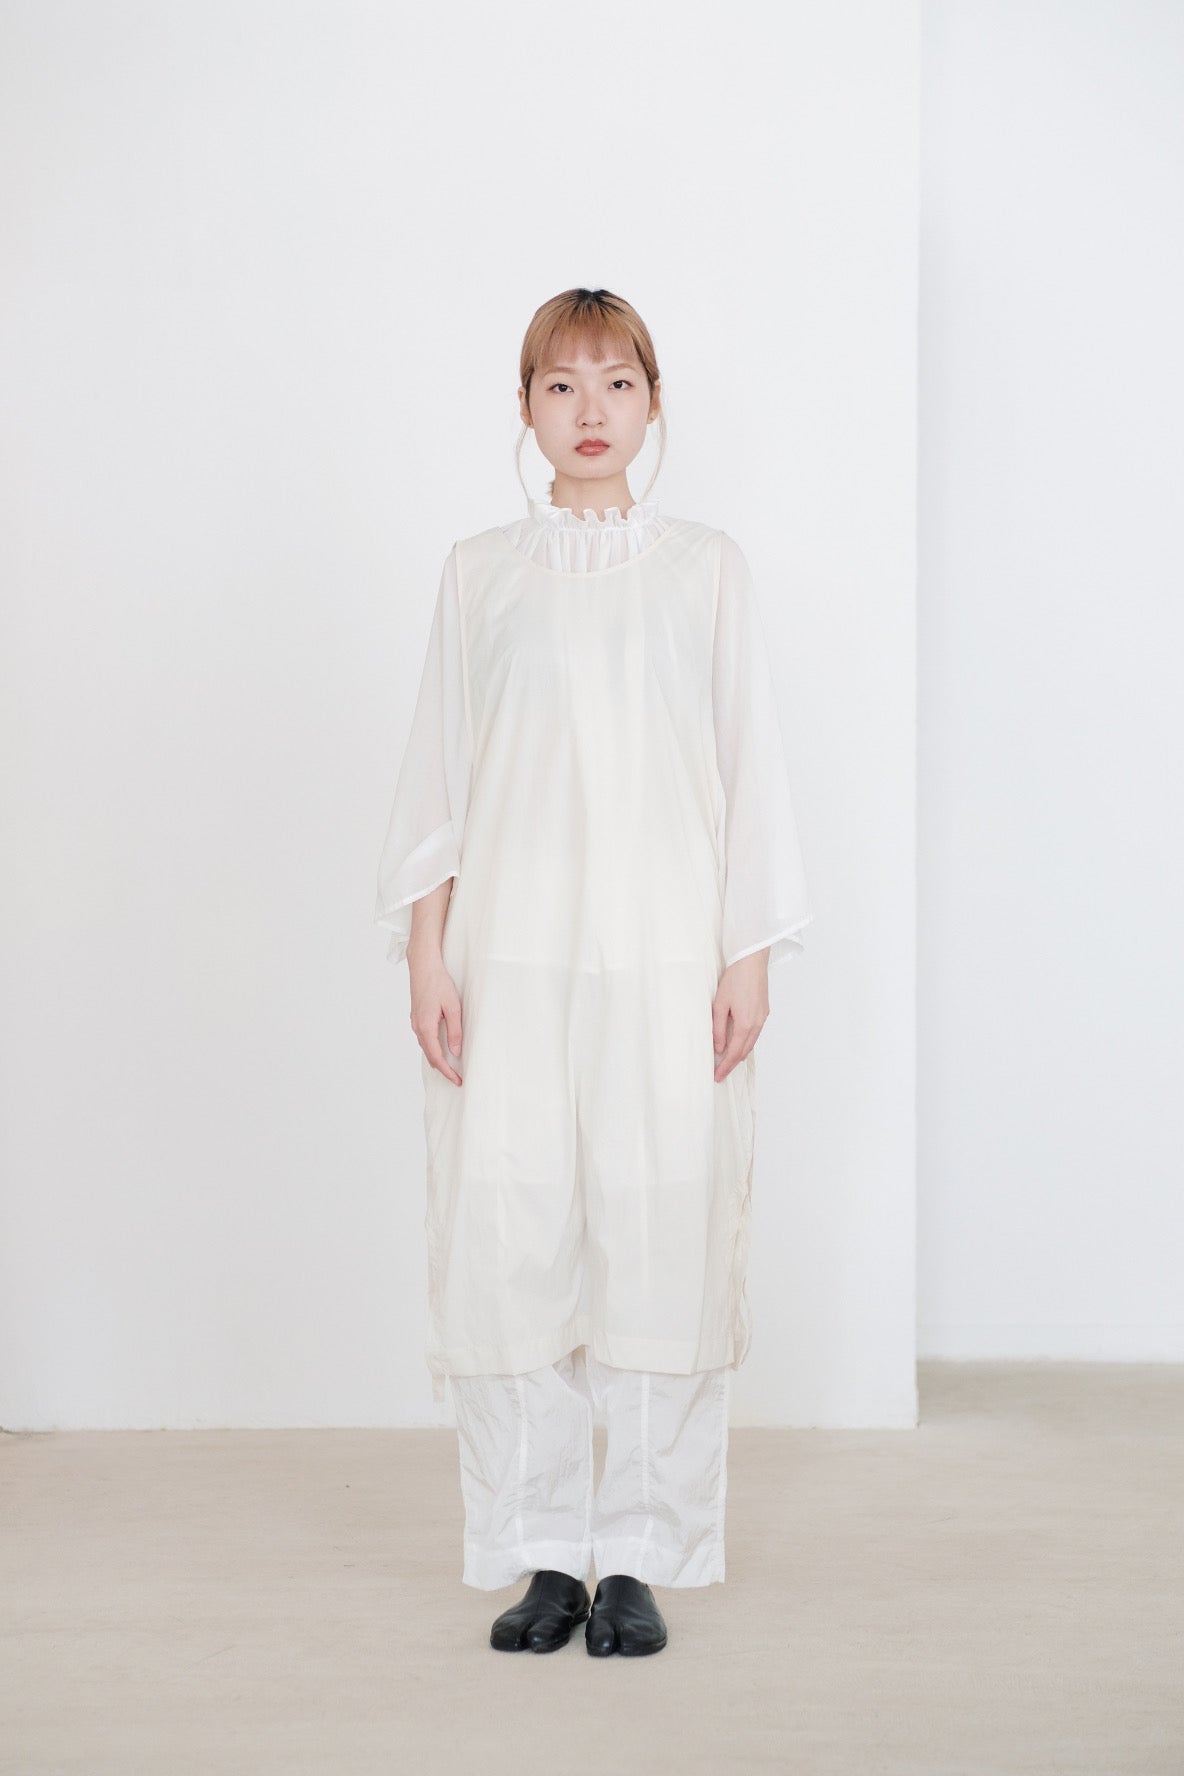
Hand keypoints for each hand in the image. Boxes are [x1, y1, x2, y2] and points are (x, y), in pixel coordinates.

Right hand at [409, 950, 463, 1085]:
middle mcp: (417, 1028)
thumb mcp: (453, 1008)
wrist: (423, 966)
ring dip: (438, 1059)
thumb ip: (455, 1031)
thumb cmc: (439, 983)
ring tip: (452, 1067)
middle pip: (430, 1056)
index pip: (437, 1057)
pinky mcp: (416, 1018)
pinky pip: (425, 1039)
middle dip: (443, 1069)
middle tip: (457, 1078)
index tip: (457, 1080)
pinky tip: (442, 1049)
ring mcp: (415, 1023)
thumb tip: (455, 1052)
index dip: (447, 1072)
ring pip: (426, 1048)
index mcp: (426, 1027)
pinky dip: (433, 1048)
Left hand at [711, 950, 769, 1081]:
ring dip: (739, 1053)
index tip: (717, 1077)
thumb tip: (718, 1048)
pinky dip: (745, 1042)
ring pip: (750, 1043)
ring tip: (726, 1060)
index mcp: (746, 1024)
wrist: (752, 961)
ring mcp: (763, 1018)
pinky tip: (737, 1041)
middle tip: (719, 1072)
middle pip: (744, 1052)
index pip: (734, 1054)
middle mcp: (757, 1024)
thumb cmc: (735, 979)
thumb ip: (718, 1028)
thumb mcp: (719, 1005)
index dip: (725, 1067)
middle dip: (732, 1064)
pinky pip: (755, 1033)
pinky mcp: (764, 1011)